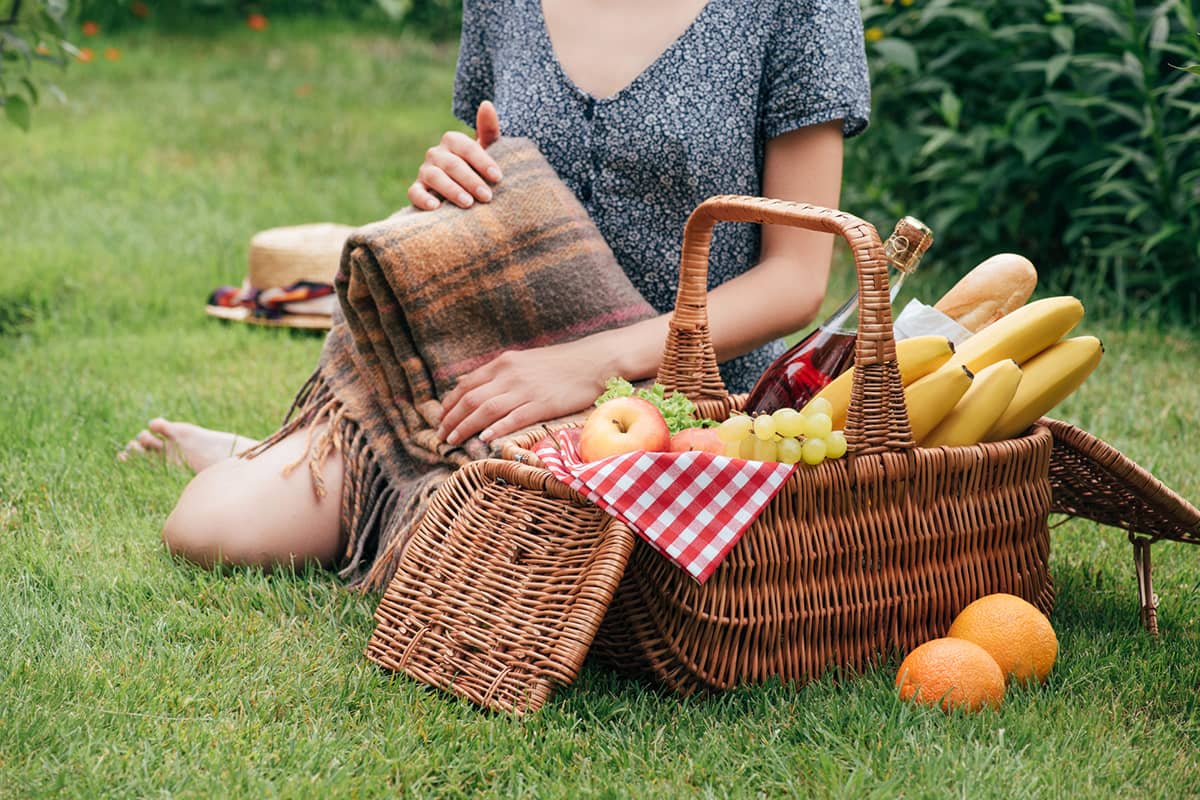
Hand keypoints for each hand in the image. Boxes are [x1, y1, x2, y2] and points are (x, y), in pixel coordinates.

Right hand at [407, 100, 502, 210]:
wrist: (464, 192)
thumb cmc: (478, 169)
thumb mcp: (487, 151)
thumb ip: (488, 130)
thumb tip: (487, 104)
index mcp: (453, 141)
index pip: (467, 147)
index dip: (483, 161)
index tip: (498, 177)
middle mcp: (436, 153)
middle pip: (452, 164)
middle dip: (471, 180)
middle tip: (487, 197)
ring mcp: (424, 171)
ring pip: (435, 177)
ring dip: (452, 190)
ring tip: (468, 204)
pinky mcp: (417, 188)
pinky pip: (415, 192)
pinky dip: (423, 199)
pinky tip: (436, 207)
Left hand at [436, 341, 610, 444]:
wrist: (594, 361)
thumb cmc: (560, 363)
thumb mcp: (523, 360)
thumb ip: (496, 373)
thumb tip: (466, 382)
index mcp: (504, 363)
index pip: (466, 384)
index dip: (450, 403)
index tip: (440, 418)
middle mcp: (510, 375)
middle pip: (471, 399)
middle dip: (451, 419)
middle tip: (441, 436)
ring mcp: (526, 390)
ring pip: (486, 410)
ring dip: (466, 427)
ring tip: (453, 441)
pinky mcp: (542, 404)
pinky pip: (513, 418)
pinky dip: (496, 429)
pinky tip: (484, 439)